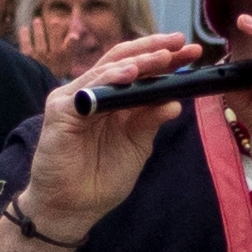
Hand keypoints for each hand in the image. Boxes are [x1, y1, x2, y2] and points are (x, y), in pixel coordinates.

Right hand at [18, 36, 188, 242]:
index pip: (138, 69)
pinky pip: (87, 91)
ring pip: (107, 71)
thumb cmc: (102, 176)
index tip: (191, 51)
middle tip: (181, 44)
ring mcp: (74, 99)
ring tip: (162, 56)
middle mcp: (93, 93)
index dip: (163, 59)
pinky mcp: (60, 112)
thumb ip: (150, 121)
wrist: (74, 207)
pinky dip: (109, 80)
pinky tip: (129, 76)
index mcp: (112, 99)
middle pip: (123, 62)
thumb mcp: (137, 145)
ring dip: (137, 62)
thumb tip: (175, 101)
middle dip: (154, 50)